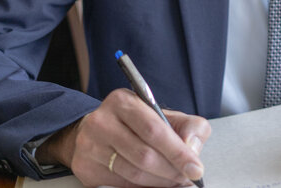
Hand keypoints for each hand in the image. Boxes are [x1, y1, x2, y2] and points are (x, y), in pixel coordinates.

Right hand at [37, 88, 210, 186]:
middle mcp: (102, 121)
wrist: (99, 131)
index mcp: (123, 102)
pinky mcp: (85, 167)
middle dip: (171, 171)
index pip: (154, 130)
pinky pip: (120, 184)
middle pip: (143, 155)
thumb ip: (190, 127)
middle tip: (186, 178)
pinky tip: (155, 183)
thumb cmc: (138, 123)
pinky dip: (143, 187)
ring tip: (174, 181)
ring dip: (159, 182)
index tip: (195, 168)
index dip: (177, 152)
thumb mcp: (167, 116)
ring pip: (133, 173)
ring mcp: (90, 145)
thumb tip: (192, 149)